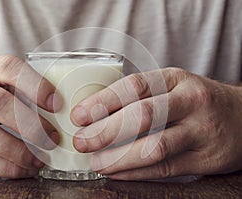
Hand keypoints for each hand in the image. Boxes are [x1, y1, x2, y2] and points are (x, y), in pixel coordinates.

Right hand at [0, 55, 61, 177]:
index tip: (56, 103)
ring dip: (17, 149)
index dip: (35, 85)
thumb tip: (61, 106)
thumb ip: (21, 87)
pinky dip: (5, 167)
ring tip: (40, 159)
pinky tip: (23, 169)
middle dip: (30, 124)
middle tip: (52, 137)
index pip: (9, 68)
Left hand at [71, 67, 241, 179]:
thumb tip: (98, 113)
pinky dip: (135, 172)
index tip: (79, 115)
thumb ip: (141, 97)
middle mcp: (190, 101)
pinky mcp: (204, 159)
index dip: (102, 101)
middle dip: (105, 131)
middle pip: (142, 116)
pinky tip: (117, 172)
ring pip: (153, 147)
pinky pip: (164, 168)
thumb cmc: (196, 100)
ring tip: (96, 162)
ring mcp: (199, 131)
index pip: (133, 87)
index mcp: (175, 79)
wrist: (240, 117)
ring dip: (118, 158)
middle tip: (82, 141)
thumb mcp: (171, 86)